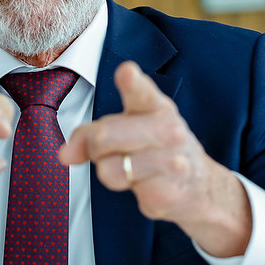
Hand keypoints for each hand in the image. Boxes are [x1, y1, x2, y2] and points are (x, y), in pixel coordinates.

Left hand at [59, 61, 250, 257]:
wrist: (200, 185)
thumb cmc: (157, 148)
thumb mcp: (127, 128)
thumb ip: (92, 133)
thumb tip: (65, 154)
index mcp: (155, 106)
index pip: (142, 91)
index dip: (132, 82)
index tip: (127, 72)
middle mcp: (168, 130)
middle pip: (103, 136)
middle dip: (95, 147)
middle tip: (110, 150)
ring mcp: (172, 162)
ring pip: (107, 167)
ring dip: (109, 170)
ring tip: (131, 167)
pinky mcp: (166, 191)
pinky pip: (123, 188)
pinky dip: (126, 187)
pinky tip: (146, 183)